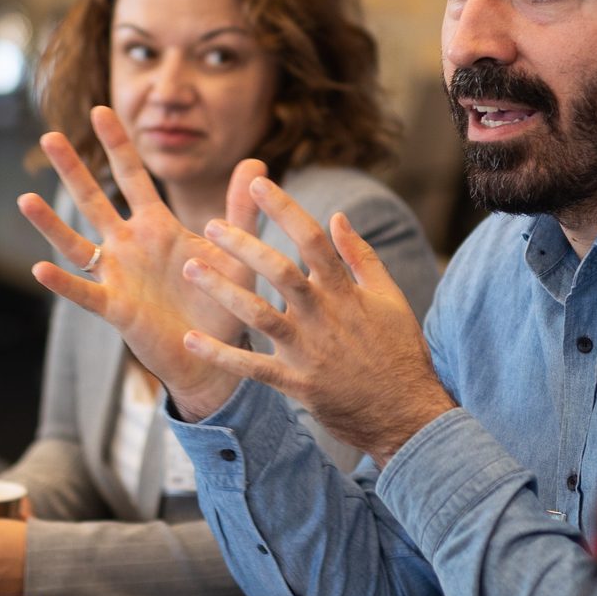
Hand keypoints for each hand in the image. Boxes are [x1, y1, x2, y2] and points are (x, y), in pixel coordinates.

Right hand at [18, 107, 262, 418]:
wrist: (214, 354)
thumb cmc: (222, 302)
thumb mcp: (237, 253)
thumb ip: (242, 211)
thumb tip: (256, 162)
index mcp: (157, 227)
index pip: (134, 177)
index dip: (119, 144)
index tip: (102, 108)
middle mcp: (129, 246)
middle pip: (94, 200)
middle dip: (73, 169)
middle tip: (50, 135)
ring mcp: (117, 276)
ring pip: (76, 244)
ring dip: (50, 223)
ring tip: (24, 199)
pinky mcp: (115, 309)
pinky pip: (83, 292)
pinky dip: (62, 282)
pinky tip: (39, 268)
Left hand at [179, 177, 454, 461]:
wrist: (406, 412)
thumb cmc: (399, 351)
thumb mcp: (390, 298)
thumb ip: (361, 257)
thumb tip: (338, 217)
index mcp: (345, 292)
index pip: (312, 239)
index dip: (284, 208)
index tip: (258, 183)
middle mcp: (323, 316)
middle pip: (279, 271)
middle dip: (243, 244)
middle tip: (210, 225)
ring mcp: (308, 350)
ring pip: (258, 314)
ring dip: (222, 290)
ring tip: (191, 268)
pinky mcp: (297, 383)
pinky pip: (252, 368)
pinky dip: (221, 354)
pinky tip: (190, 339)